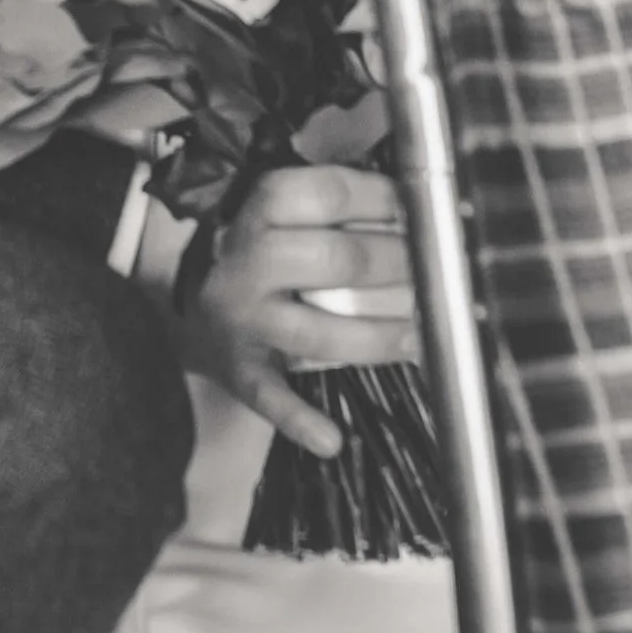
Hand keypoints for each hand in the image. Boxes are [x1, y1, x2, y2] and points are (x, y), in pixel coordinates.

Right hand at [140, 166, 420, 454]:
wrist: (199, 299)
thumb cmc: (267, 250)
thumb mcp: (289, 212)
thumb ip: (342, 207)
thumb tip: (420, 212)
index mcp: (262, 209)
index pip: (329, 193)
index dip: (383, 201)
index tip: (418, 212)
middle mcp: (247, 260)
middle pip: (334, 259)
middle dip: (395, 266)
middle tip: (432, 276)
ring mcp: (242, 317)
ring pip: (317, 332)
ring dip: (376, 338)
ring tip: (416, 338)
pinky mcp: (240, 367)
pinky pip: (269, 396)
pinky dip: (299, 421)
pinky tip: (330, 440)